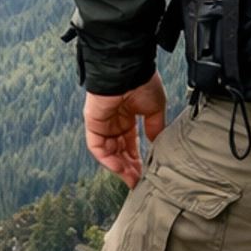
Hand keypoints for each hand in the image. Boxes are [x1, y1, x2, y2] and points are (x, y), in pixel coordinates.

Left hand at [84, 72, 166, 187]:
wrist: (129, 68)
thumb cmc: (142, 81)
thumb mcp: (155, 109)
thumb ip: (155, 128)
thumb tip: (158, 145)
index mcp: (129, 116)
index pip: (131, 144)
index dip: (139, 160)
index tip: (147, 174)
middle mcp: (114, 121)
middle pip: (120, 151)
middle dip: (130, 168)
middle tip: (140, 182)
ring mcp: (103, 123)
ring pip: (109, 152)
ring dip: (120, 167)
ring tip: (132, 180)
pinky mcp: (93, 123)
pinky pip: (97, 147)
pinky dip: (108, 159)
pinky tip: (120, 168)